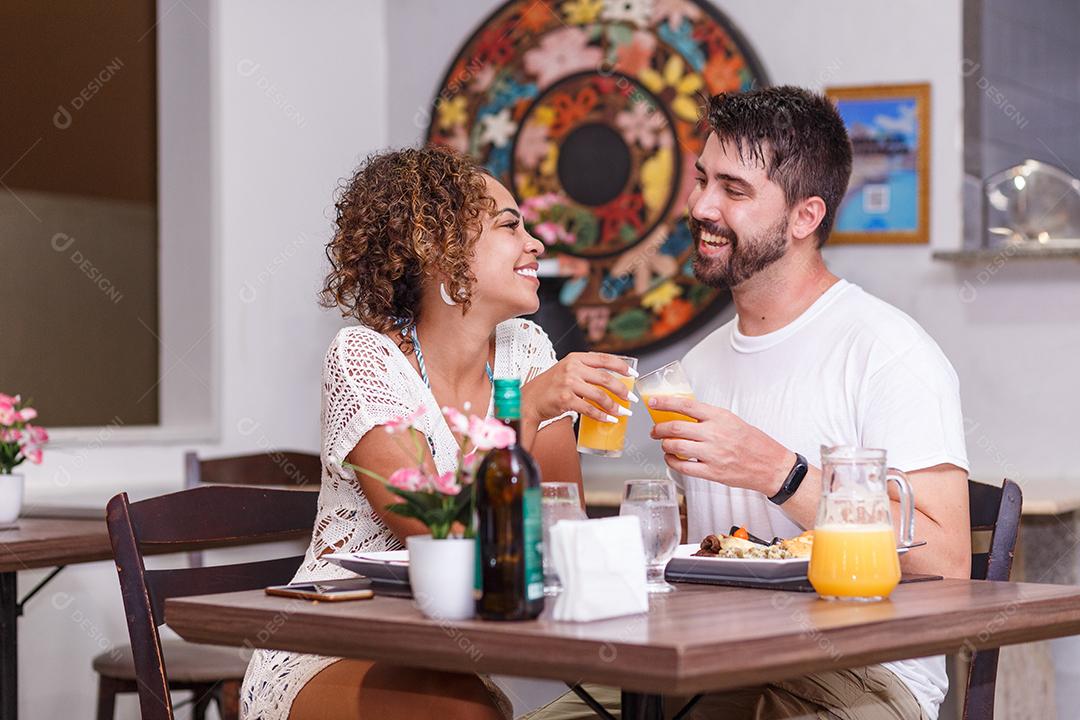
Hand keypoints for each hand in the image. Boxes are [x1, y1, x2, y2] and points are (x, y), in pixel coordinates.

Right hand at [522, 352, 636, 425]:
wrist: (529, 400)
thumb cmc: (550, 386)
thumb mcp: (567, 370)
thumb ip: (586, 371)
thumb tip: (613, 379)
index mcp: (575, 358)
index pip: (604, 359)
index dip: (622, 366)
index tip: (633, 374)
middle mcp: (572, 368)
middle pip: (606, 378)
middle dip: (623, 390)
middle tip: (631, 398)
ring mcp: (568, 383)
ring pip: (600, 395)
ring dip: (614, 406)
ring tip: (622, 412)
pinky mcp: (565, 399)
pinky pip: (589, 409)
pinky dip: (602, 416)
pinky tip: (609, 419)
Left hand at [647, 395, 791, 494]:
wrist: (772, 466)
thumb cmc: (754, 443)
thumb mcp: (732, 421)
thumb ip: (709, 418)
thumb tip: (683, 414)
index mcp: (720, 417)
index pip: (685, 405)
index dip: (665, 402)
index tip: (653, 402)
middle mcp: (714, 434)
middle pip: (675, 428)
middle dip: (658, 429)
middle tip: (655, 430)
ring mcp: (712, 454)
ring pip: (675, 446)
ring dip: (664, 445)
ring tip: (664, 444)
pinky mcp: (712, 472)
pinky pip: (683, 467)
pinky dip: (671, 461)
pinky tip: (671, 458)